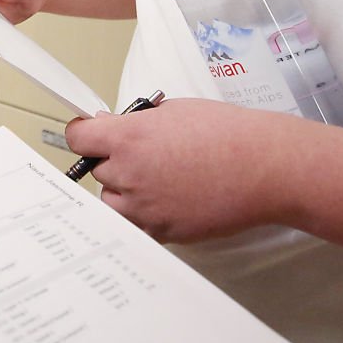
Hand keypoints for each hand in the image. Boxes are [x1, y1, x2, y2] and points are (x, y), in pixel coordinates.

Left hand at [65, 98, 299, 241]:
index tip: (91, 135)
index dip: (85, 135)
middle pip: (97, 171)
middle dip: (113, 162)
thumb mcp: (174, 110)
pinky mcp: (162, 231)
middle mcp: (129, 174)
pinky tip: (170, 199)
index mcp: (128, 138)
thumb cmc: (227, 133)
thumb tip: (110, 127)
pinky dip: (145, 214)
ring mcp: (144, 208)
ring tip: (158, 179)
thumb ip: (134, 121)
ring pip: (112, 201)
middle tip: (143, 155)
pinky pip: (137, 224)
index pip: (78, 139)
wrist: (264, 167)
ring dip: (124, 191)